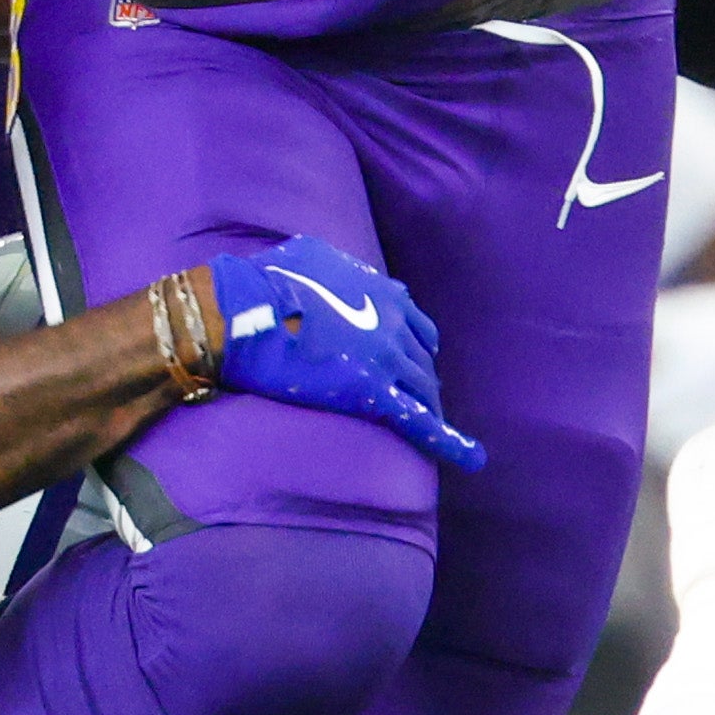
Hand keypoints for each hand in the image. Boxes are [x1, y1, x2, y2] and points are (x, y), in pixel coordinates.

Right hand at [189, 236, 482, 469]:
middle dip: (421, 379)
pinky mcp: (372, 392)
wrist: (242, 309)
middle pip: (422, 360)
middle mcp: (394, 321)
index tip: (408, 360)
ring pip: (425, 390)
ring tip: (430, 429)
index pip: (415, 325)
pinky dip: (450, 441)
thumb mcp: (309, 255)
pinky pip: (420, 421)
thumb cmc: (265, 281)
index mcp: (382, 291)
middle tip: (414, 400)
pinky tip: (471, 459)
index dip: (413, 346)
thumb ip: (334, 266)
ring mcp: (387, 358)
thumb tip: (328, 267)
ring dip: (428, 407)